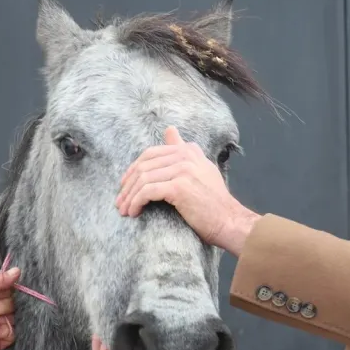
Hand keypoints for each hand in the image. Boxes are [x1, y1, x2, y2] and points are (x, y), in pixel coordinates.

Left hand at [115, 126, 260, 255]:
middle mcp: (186, 156)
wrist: (228, 220)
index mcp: (189, 151)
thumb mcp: (202, 168)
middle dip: (128, 185)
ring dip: (129, 197)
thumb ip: (185, 150)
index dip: (134, 169)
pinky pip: (147, 192)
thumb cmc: (214, 202)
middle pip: (144, 166)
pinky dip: (136, 202)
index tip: (126, 185)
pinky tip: (134, 212)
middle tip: (120, 202)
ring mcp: (183, 170)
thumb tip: (169, 129)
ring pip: (143, 179)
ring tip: (124, 210)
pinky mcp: (178, 187)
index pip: (151, 153)